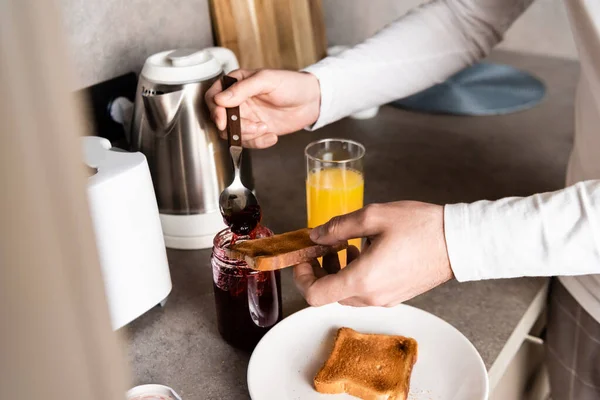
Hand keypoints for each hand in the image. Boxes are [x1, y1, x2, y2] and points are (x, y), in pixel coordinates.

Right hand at [205, 69, 320, 147]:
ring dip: (248, 135)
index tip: (223, 120)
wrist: (311, 101)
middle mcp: (238, 101)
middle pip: (221, 120)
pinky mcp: (257, 130)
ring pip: (233, 134)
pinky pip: (249, 142)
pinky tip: (272, 136)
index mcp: (236, 84)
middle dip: (236, 127)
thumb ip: (243, 88)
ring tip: (266, 128)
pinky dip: (259, 142)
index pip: (213, 97)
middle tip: (253, 127)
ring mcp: (247, 117)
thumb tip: (220, 99)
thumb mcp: (267, 80)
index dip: (215, 110)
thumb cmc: (291, 84)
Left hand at [294, 201, 453, 306]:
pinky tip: (365, 251)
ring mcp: (386, 299)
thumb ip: (338, 227)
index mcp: (363, 279)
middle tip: (323, 246)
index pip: (315, 295)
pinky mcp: (396, 296)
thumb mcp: (373, 217)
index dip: (302, 278)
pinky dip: (356, 275)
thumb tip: (316, 235)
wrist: (458, 241)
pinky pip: (365, 292)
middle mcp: (372, 296)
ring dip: (338, 272)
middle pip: (330, 294)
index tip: (304, 258)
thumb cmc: (421, 227)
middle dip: (320, 270)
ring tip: (346, 245)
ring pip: (347, 293)